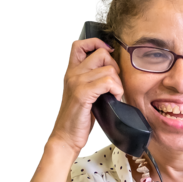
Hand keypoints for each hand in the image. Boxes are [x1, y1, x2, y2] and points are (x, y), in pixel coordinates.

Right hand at [49, 37, 122, 156]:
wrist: (65, 137)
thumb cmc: (76, 120)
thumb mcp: (84, 96)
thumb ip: (92, 82)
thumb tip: (112, 74)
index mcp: (71, 72)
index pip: (80, 44)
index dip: (97, 44)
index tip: (108, 54)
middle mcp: (72, 74)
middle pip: (101, 54)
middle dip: (114, 67)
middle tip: (114, 84)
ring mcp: (77, 82)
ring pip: (108, 69)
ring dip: (117, 83)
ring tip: (113, 95)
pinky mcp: (82, 93)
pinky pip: (108, 82)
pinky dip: (117, 90)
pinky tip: (113, 99)